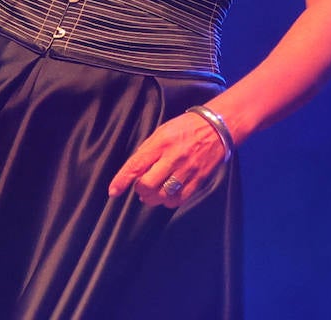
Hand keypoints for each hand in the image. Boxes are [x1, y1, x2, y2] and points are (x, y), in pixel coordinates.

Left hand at [107, 108, 228, 208]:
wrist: (217, 127)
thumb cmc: (186, 127)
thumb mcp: (163, 130)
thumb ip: (148, 149)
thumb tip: (136, 169)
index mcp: (161, 142)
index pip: (136, 164)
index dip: (122, 180)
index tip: (113, 191)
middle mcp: (173, 157)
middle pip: (148, 185)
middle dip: (140, 189)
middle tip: (141, 186)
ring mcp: (187, 170)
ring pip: (163, 195)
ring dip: (152, 198)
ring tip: (151, 193)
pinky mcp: (198, 179)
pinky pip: (179, 199)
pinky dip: (168, 201)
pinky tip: (166, 195)